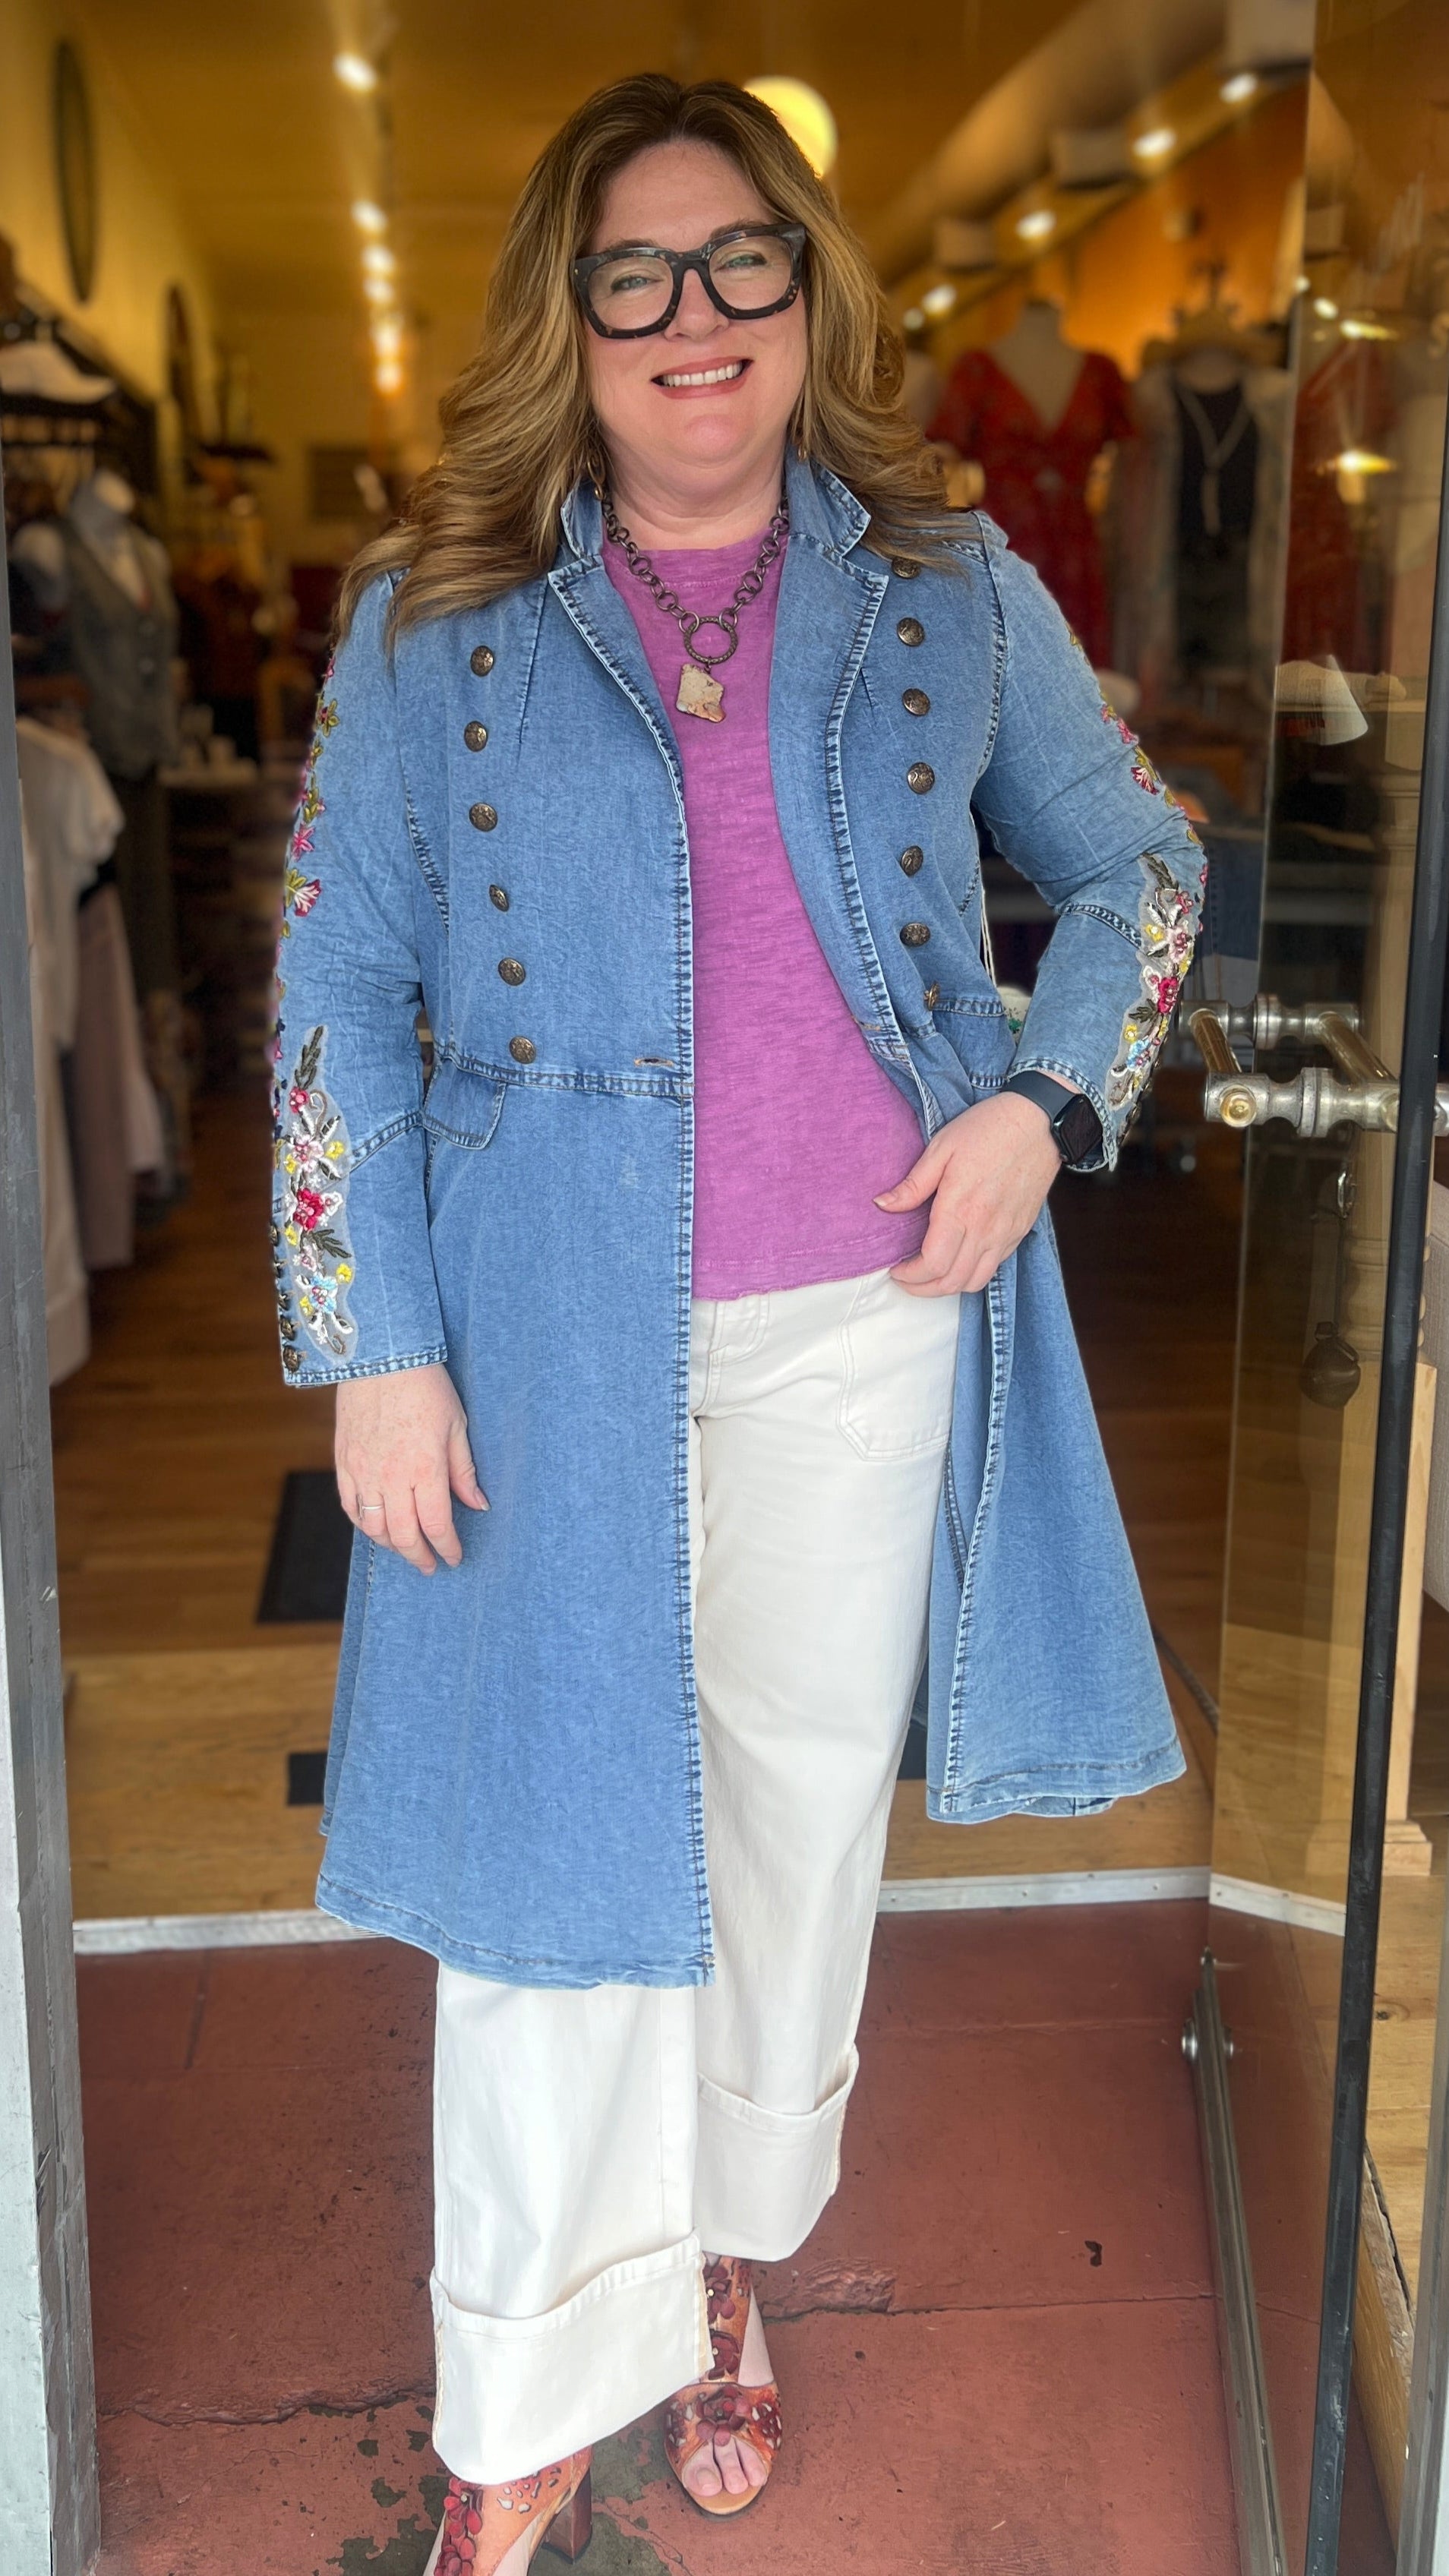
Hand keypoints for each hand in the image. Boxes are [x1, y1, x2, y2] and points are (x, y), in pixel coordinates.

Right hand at [334, 1361, 487, 1574]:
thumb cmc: (426, 1387)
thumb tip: (478, 1504)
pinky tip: (377, 1527)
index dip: (446, 1548)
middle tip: (429, 1565)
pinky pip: (350, 1506)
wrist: (380, 1357)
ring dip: (391, 1545)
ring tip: (406, 1548)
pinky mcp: (344, 1461)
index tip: (454, 1557)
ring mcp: (363, 1471)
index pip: (436, 1525)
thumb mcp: (457, 1426)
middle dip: (419, 1556)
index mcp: (425, 1469)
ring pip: (374, 1527)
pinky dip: (364, 1524)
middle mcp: (391, 1477)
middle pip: (403, 1535)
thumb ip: (464, 1471)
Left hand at [876, 1092, 1063, 1296]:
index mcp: (960, 1209)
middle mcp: (985, 1229)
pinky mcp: (1020, 1232)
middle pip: (951, 1282)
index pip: (933, 1264)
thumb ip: (912, 1184)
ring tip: (929, 1275)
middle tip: (906, 1278)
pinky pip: (994, 1267)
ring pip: (975, 1281)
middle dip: (923, 1288)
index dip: (910, 1276)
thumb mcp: (941, 1147)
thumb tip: (882, 1205)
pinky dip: (972, 1273)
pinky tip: (958, 1259)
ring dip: (948, 1287)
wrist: (1040, 1123)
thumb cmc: (988, 1128)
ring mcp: (1006, 1233)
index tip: (896, 1269)